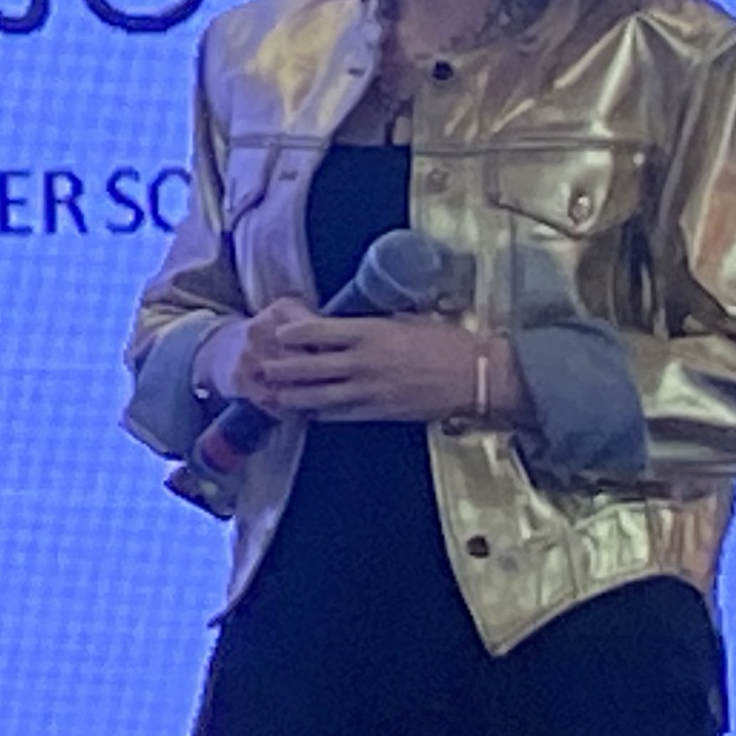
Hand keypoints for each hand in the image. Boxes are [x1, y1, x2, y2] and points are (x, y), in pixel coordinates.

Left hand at [239, 309, 498, 425]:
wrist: (474, 375)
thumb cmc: (445, 342)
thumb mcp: (405, 320)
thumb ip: (373, 326)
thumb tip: (349, 325)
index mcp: (369, 333)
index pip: (318, 331)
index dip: (293, 333)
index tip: (278, 333)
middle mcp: (363, 362)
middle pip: (309, 367)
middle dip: (282, 369)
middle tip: (262, 368)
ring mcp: (369, 390)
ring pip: (318, 396)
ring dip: (292, 397)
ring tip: (272, 396)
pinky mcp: (379, 412)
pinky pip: (340, 415)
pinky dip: (320, 415)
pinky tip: (306, 414)